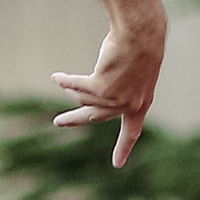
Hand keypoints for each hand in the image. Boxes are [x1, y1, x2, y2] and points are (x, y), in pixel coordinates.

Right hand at [53, 15, 165, 167]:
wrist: (142, 35)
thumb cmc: (140, 47)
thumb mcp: (132, 74)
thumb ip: (114, 90)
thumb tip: (80, 97)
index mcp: (142, 104)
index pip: (133, 131)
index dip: (124, 147)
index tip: (118, 164)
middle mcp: (127, 105)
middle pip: (94, 117)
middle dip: (74, 120)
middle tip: (58, 121)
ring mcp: (114, 98)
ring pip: (84, 97)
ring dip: (72, 88)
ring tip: (64, 81)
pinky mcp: (99, 87)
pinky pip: (76, 85)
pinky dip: (65, 81)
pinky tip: (57, 77)